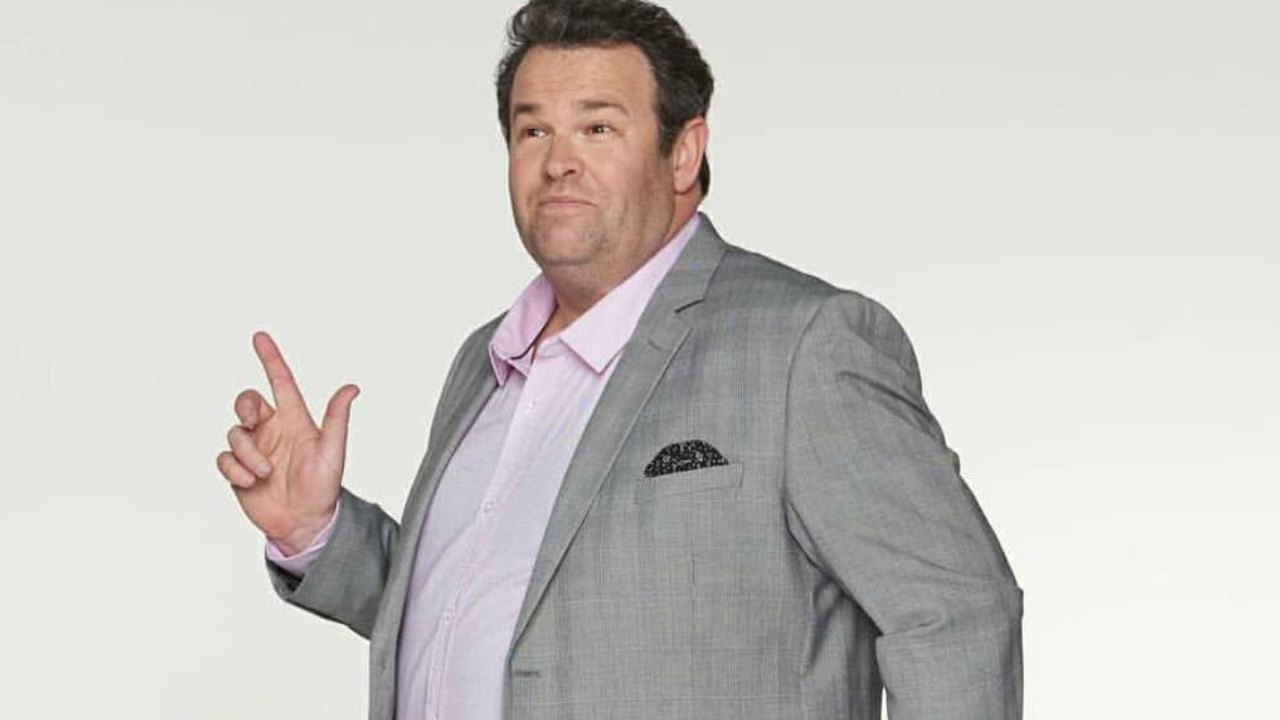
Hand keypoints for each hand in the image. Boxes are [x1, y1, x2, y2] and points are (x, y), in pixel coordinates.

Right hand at [217, 331, 358, 554]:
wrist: (304, 523)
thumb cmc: (323, 487)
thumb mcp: (332, 451)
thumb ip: (337, 419)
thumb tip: (352, 387)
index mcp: (295, 420)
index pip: (281, 382)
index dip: (271, 359)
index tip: (260, 336)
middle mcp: (272, 430)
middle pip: (247, 401)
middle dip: (245, 405)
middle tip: (255, 420)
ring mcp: (254, 450)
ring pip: (234, 433)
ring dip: (248, 454)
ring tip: (266, 473)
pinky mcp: (238, 470)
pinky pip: (224, 459)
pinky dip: (235, 470)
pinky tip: (251, 482)